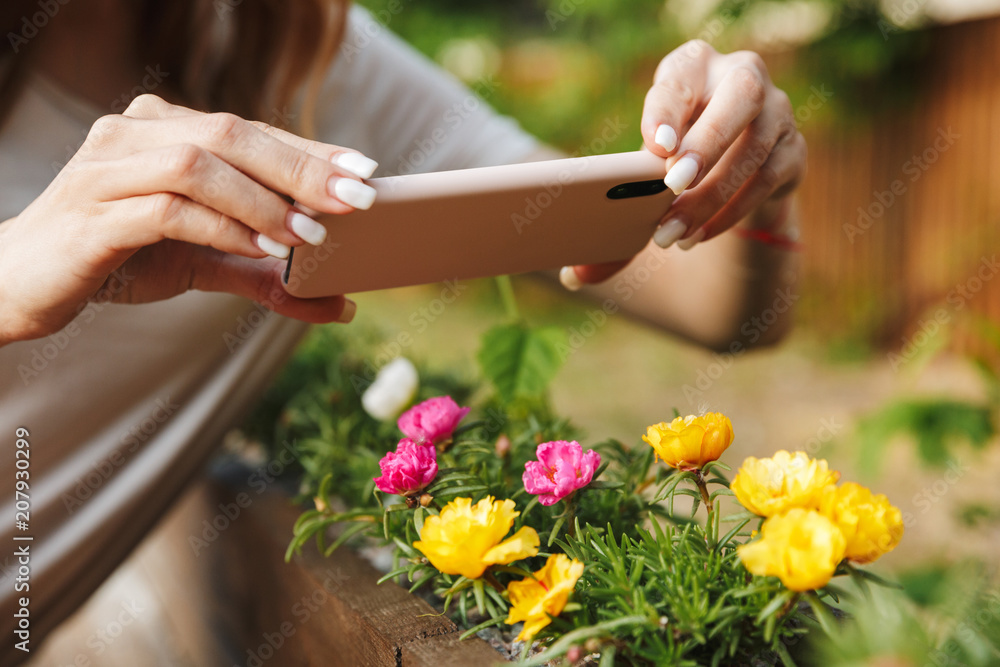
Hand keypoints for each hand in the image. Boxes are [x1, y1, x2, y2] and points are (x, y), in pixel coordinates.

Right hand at [0, 94, 380, 344]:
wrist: (23, 282)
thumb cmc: (118, 259)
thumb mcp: (203, 264)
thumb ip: (266, 276)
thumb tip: (339, 304)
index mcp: (163, 128)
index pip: (249, 130)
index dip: (310, 149)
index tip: (365, 170)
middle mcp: (134, 133)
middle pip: (230, 134)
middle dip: (301, 167)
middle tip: (357, 198)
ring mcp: (108, 167)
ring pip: (199, 164)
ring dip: (263, 200)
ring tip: (310, 235)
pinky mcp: (94, 212)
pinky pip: (167, 208)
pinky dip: (221, 226)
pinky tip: (258, 248)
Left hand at [562, 40, 805, 287]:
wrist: (731, 169)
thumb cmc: (674, 159)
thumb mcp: (644, 170)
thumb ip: (614, 215)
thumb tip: (575, 278)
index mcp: (694, 65)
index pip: (680, 77)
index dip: (668, 108)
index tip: (656, 143)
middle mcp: (743, 76)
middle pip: (740, 97)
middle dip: (706, 142)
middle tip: (672, 185)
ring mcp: (778, 112)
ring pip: (755, 148)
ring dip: (712, 195)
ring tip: (673, 235)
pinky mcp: (795, 149)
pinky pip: (769, 179)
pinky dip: (732, 211)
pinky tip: (700, 235)